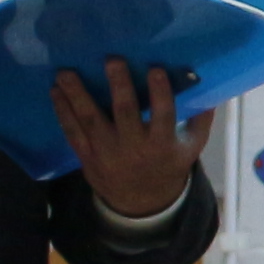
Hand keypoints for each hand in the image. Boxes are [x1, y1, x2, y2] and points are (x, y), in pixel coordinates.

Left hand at [52, 58, 214, 219]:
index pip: (163, 115)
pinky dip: (62, 112)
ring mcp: (107, 152)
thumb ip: (201, 119)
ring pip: (91, 120)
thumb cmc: (168, 166)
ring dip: (77, 95)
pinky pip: (72, 132)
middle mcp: (133, 147)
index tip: (155, 69)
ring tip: (65, 72)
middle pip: (124, 113)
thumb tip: (207, 86)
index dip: (159, 93)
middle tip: (112, 60)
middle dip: (118, 86)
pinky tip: (55, 92)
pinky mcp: (87, 156)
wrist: (141, 203)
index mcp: (162, 145)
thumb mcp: (191, 148)